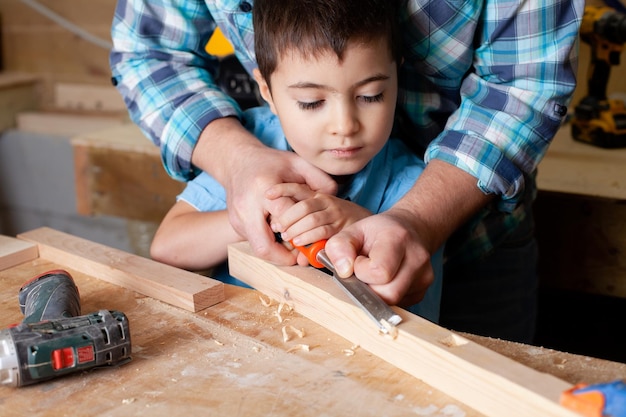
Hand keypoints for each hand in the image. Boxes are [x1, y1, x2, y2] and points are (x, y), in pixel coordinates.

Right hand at [193, 118, 336, 264]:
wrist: (237, 161)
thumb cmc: (270, 162)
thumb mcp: (297, 163)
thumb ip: (318, 178)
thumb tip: (334, 195)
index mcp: (262, 188)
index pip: (284, 218)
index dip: (300, 232)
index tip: (313, 240)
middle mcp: (246, 207)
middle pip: (264, 246)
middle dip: (285, 257)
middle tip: (302, 255)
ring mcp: (237, 219)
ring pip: (259, 249)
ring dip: (278, 253)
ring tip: (295, 247)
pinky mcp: (235, 226)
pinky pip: (255, 243)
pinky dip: (270, 245)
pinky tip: (282, 238)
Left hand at [266, 182, 371, 265]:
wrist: (367, 224)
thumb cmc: (338, 221)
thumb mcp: (319, 215)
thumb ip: (302, 224)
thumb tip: (284, 236)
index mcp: (318, 195)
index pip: (298, 188)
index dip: (282, 189)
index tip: (267, 194)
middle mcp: (326, 201)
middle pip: (302, 206)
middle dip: (286, 217)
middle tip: (277, 227)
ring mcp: (334, 213)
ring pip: (311, 218)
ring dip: (295, 228)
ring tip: (286, 236)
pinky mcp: (340, 226)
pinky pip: (321, 230)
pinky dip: (308, 236)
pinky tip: (299, 241)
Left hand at [324, 210, 433, 305]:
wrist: (410, 228)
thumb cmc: (379, 232)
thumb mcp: (354, 230)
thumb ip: (340, 246)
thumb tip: (344, 272)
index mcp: (397, 238)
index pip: (380, 272)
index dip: (362, 272)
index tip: (359, 261)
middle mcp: (416, 258)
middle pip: (388, 294)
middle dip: (368, 287)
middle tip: (364, 272)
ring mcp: (424, 276)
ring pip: (393, 302)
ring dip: (376, 293)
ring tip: (374, 276)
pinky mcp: (423, 290)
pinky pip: (399, 304)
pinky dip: (386, 295)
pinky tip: (385, 280)